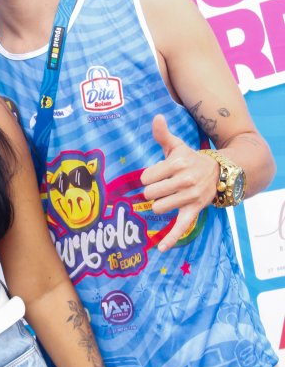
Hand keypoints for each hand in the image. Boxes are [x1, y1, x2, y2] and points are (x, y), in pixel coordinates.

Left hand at [140, 114, 217, 251]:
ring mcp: (190, 197)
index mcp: (177, 163)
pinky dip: (170, 239)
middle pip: (150, 194)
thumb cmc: (191, 159)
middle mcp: (185, 180)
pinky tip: (160, 248)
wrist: (221, 173)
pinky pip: (180, 227)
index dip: (148, 178)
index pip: (146, 177)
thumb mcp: (177, 146)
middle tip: (162, 188)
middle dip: (152, 192)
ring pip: (159, 208)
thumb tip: (156, 117)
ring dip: (159, 205)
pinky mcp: (194, 211)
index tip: (157, 176)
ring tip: (168, 198)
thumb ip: (163, 134)